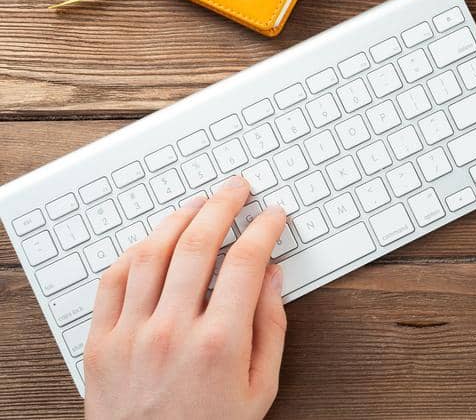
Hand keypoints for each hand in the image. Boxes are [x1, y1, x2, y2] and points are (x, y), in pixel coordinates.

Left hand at [84, 176, 288, 419]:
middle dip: (223, 205)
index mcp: (220, 343)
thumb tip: (271, 277)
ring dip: (179, 218)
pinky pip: (113, 281)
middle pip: (198, 243)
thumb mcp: (260, 388)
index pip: (245, 261)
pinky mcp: (101, 343)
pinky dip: (135, 252)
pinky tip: (154, 241)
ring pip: (153, 253)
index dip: (264, 228)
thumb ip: (270, 328)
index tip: (273, 216)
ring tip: (198, 204)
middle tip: (237, 188)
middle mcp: (173, 331)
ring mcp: (131, 335)